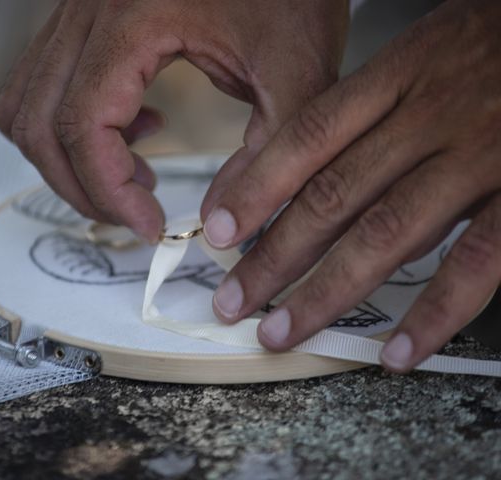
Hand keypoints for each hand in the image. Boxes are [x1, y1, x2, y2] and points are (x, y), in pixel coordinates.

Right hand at [0, 0, 348, 241]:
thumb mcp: (297, 75)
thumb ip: (266, 158)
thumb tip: (220, 223)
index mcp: (135, 15)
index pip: (83, 125)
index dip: (110, 191)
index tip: (151, 224)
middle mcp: (89, 7)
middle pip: (38, 124)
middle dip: (82, 188)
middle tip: (135, 214)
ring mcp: (77, 10)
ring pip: (25, 106)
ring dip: (67, 160)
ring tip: (133, 174)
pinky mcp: (84, 19)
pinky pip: (40, 85)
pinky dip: (68, 126)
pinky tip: (134, 128)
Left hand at [201, 0, 500, 371]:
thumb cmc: (493, 46)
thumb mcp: (426, 51)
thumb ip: (372, 108)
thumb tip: (309, 174)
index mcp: (400, 75)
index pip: (309, 136)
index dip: (257, 187)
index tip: (219, 230)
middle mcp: (431, 117)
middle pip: (332, 196)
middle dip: (274, 257)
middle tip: (233, 300)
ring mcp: (479, 158)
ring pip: (385, 234)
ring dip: (325, 293)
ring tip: (281, 331)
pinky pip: (475, 262)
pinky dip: (433, 313)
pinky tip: (396, 351)